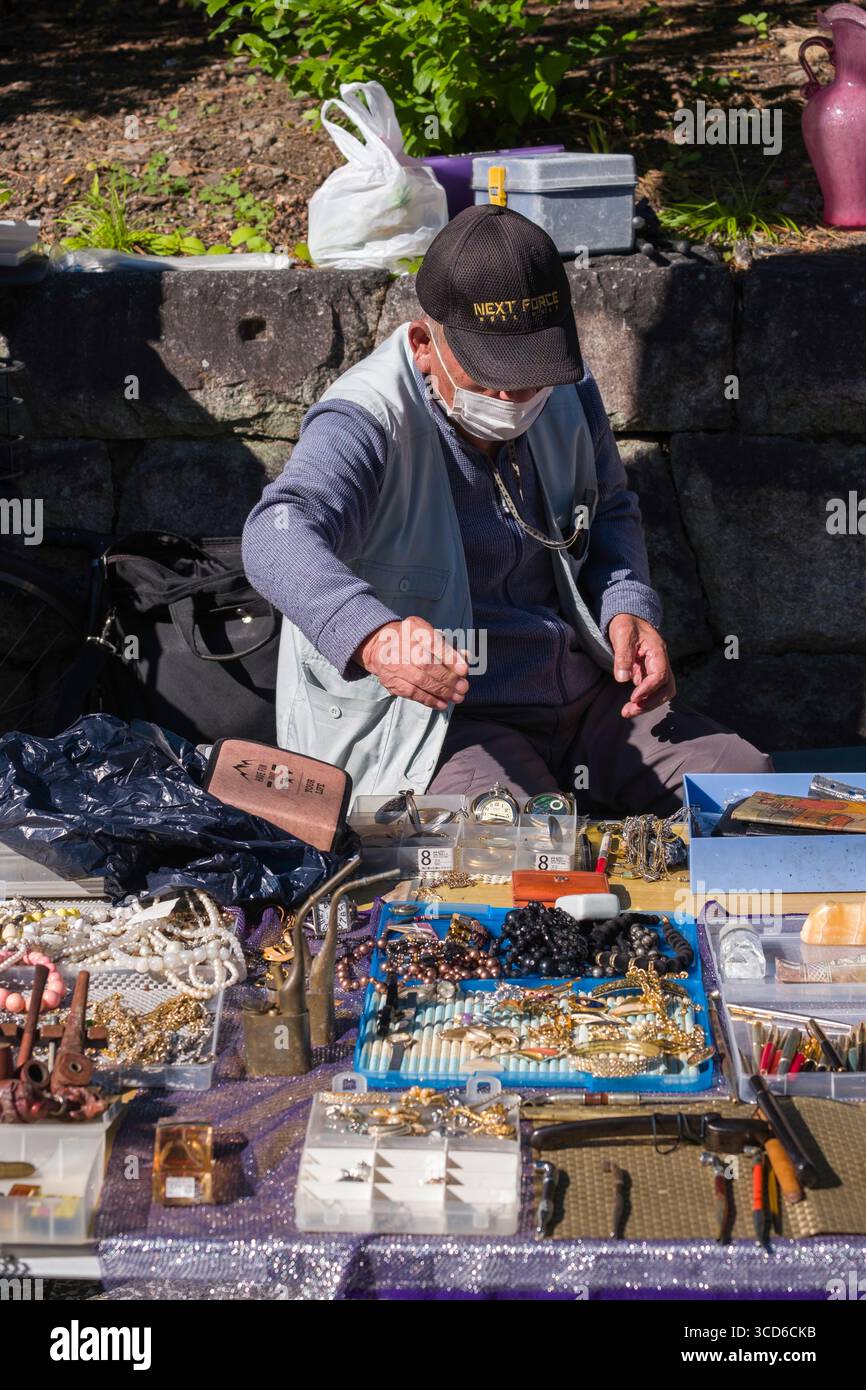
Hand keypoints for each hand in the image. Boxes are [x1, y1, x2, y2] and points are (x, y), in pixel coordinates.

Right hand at [354, 616, 469, 710]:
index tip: (463, 670)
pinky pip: (412, 693)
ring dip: (442, 691)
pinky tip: (443, 704)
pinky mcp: (392, 681)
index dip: (449, 658)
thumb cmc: (412, 639)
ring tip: (457, 697)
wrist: (380, 647)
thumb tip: (466, 657)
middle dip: (448, 678)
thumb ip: (447, 645)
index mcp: (413, 628)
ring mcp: (395, 664)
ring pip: (421, 681)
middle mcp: (401, 645)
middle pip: (427, 664)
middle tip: (463, 687)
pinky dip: (429, 700)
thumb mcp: (428, 633)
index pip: (433, 643)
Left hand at [608, 614, 675, 718]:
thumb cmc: (626, 623)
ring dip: (648, 704)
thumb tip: (622, 679)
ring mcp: (656, 668)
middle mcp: (661, 661)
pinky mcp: (649, 673)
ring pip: (662, 692)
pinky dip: (644, 701)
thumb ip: (623, 655)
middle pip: (666, 688)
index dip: (648, 689)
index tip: (633, 698)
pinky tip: (630, 706)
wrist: (628, 617)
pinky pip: (653, 691)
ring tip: (628, 712)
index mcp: (658, 650)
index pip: (660, 675)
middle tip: (629, 710)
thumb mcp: (622, 634)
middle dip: (650, 702)